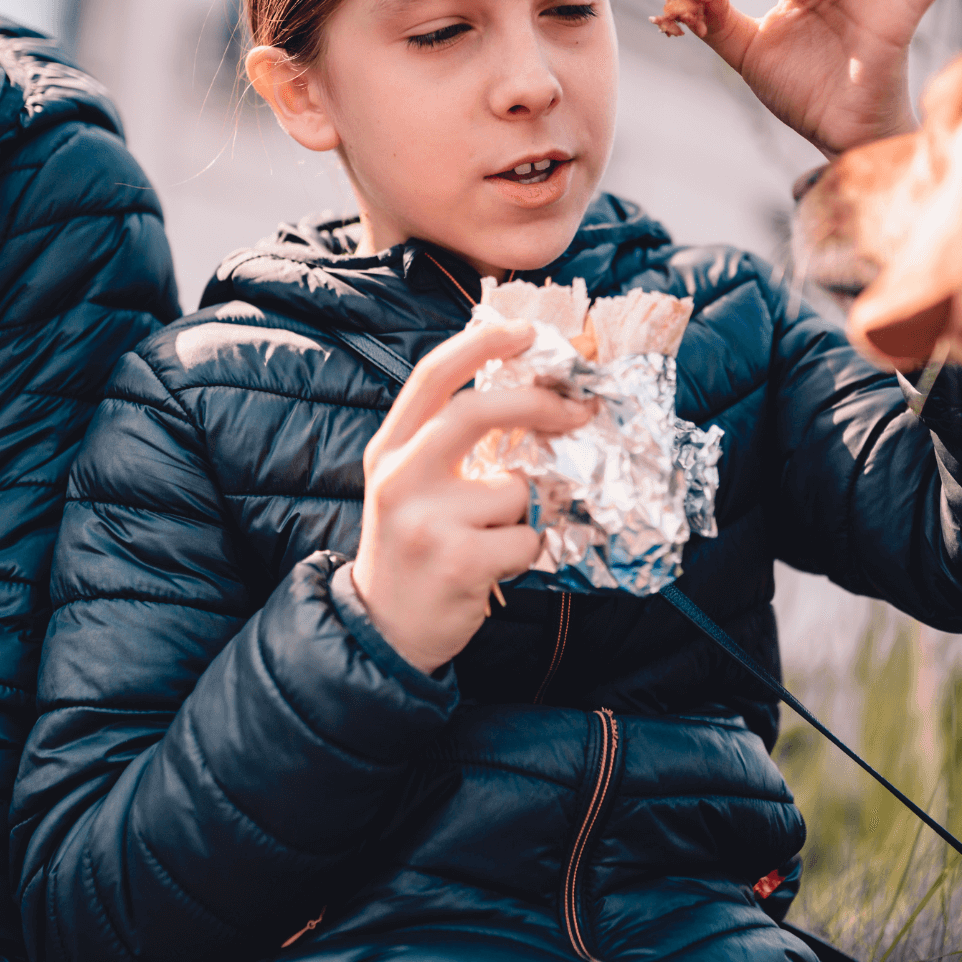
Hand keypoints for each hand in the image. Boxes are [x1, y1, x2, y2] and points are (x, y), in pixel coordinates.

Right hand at [351, 321, 592, 673]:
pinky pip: (526, 538)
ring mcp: (426, 520)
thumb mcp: (409, 484)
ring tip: (494, 537)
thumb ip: (448, 442)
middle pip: (477, 412)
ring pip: (515, 488)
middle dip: (538, 404)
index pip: (433, 376)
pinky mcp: (458, 560)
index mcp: (389, 449)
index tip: (525, 330)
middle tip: (578, 409)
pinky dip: (526, 551)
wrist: (383, 630)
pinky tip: (494, 566)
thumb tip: (527, 393)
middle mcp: (400, 477)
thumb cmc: (412, 549)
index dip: (482, 344)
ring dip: (525, 512)